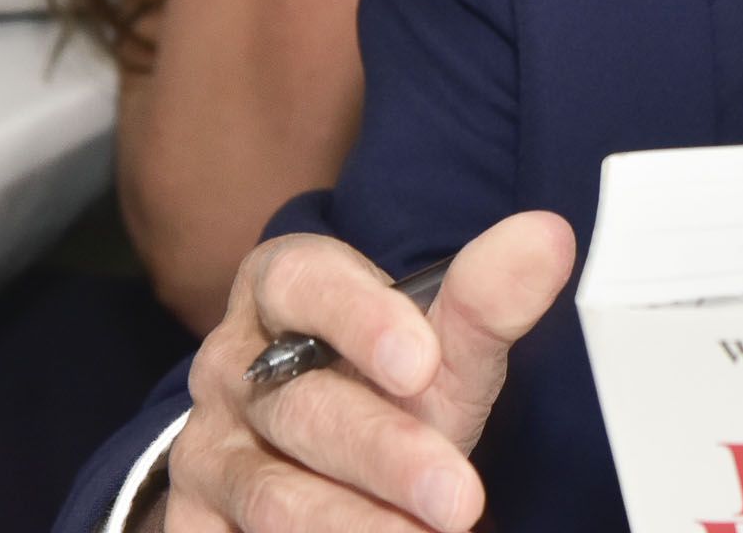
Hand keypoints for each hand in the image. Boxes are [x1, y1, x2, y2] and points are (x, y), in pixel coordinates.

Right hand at [163, 213, 575, 531]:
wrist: (321, 462)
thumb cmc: (382, 386)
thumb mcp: (436, 347)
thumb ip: (485, 300)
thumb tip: (548, 237)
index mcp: (280, 291)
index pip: (302, 283)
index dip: (359, 319)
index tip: (423, 362)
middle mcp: (233, 370)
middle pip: (300, 407)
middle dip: (384, 456)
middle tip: (459, 497)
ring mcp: (208, 453)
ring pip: (270, 493)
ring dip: (352, 526)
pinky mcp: (195, 523)